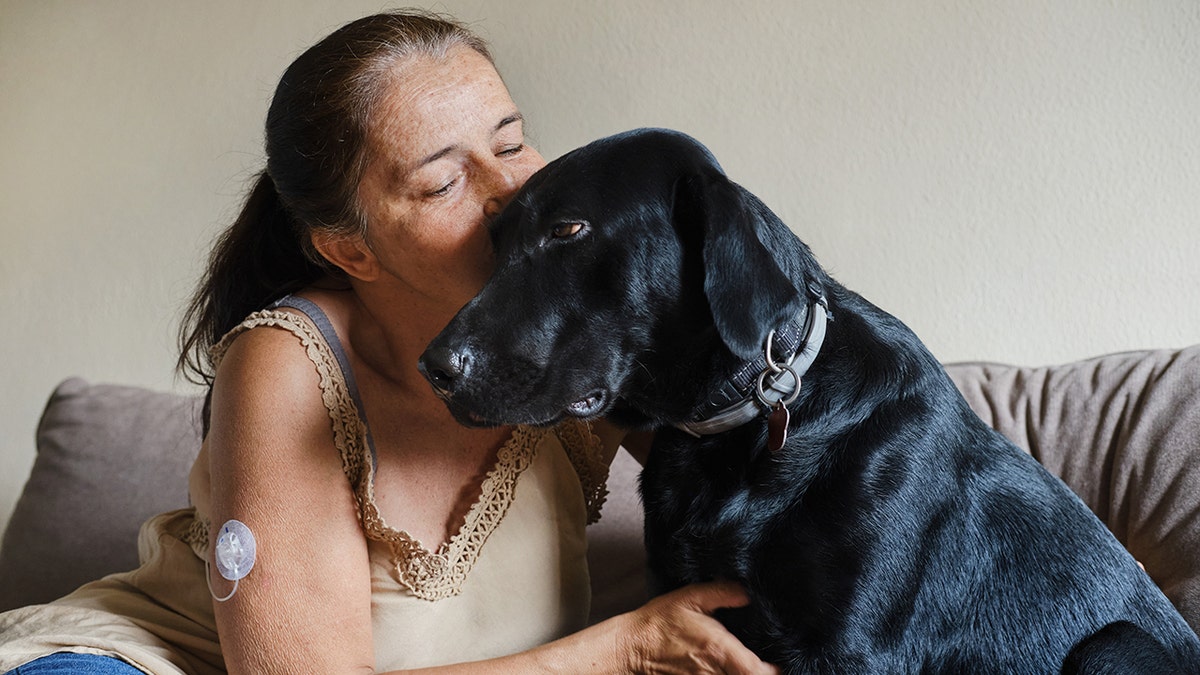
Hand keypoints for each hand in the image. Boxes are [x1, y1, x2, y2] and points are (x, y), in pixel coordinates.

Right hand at [621, 580, 780, 674]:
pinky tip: (728, 668)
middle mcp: (714, 672)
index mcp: (719, 649)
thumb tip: (749, 592)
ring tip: (749, 663)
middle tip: (769, 662)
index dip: (775, 672)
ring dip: (744, 673)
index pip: (758, 673)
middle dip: (761, 672)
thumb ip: (723, 592)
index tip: (780, 663)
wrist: (631, 648)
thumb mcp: (690, 597)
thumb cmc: (659, 622)